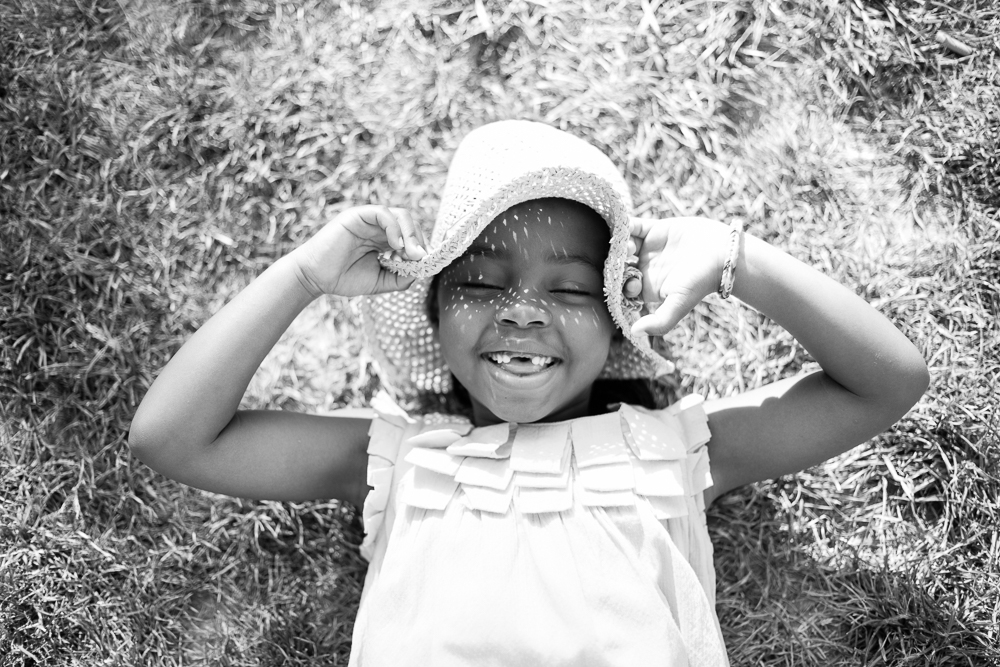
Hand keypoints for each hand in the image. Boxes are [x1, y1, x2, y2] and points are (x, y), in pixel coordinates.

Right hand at [290, 205, 426, 297]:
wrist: (316, 277)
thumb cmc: (344, 278)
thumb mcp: (380, 281)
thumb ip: (401, 277)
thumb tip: (421, 270)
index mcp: (385, 240)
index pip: (412, 237)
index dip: (421, 248)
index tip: (425, 264)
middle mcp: (379, 228)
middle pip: (410, 224)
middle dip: (419, 240)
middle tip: (421, 258)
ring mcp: (368, 220)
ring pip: (400, 215)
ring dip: (411, 233)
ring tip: (412, 252)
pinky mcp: (357, 215)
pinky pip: (382, 213)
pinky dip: (394, 227)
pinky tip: (396, 245)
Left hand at [627, 216, 729, 335]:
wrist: (722, 254)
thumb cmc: (700, 282)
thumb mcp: (678, 305)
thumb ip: (659, 322)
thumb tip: (634, 333)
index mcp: (647, 287)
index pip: (622, 287)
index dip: (619, 284)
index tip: (630, 280)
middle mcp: (645, 269)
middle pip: (619, 265)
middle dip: (616, 262)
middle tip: (623, 258)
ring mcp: (649, 249)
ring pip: (623, 245)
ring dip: (620, 244)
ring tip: (629, 245)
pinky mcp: (655, 230)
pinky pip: (634, 226)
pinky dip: (625, 224)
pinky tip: (623, 225)